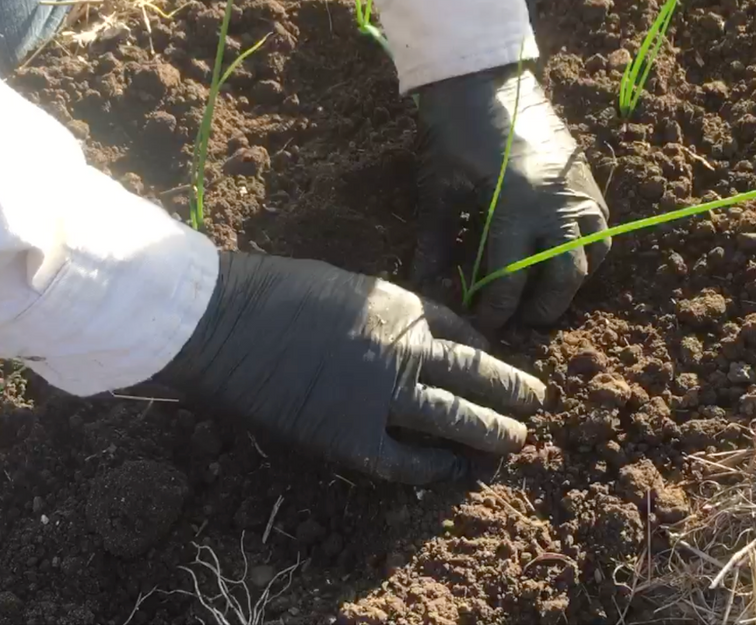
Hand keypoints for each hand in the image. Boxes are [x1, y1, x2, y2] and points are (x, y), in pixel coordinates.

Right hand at [155, 252, 545, 484]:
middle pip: (475, 374)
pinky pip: (405, 461)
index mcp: (401, 306)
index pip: (461, 331)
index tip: (492, 360)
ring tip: (516, 440)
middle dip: (512, 389)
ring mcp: (381, 396)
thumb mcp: (345, 285)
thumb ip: (383, 312)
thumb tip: (404, 336)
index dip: (483, 349)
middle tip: (535, 401)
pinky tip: (449, 470)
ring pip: (456, 418)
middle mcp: (405, 349)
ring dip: (492, 431)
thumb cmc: (272, 291)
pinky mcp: (350, 438)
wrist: (220, 320)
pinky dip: (431, 467)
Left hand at [413, 64, 610, 329]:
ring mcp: (578, 192)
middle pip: (565, 278)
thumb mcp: (440, 195)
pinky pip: (602, 227)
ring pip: (594, 255)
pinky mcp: (587, 179)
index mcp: (515, 212)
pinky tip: (563, 254)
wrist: (484, 83)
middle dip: (546, 307)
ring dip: (573, 280)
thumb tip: (427, 290)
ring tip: (548, 291)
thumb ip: (435, 247)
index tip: (485, 324)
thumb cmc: (455, 139)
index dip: (497, 310)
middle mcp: (556, 207)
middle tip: (525, 321)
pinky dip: (589, 249)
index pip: (510, 282)